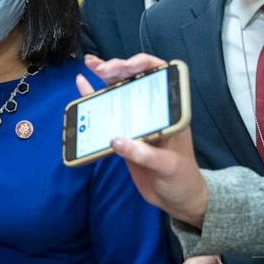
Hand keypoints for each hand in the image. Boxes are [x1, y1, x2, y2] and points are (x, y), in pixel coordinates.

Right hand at [76, 53, 207, 226]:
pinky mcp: (124, 133)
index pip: (160, 75)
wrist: (176, 199)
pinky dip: (94, 98)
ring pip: (120, 91)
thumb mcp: (168, 166)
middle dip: (117, 68)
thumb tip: (116, 141)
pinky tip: (82, 86)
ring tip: (89, 64)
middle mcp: (153, 110)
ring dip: (103, 77)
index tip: (126, 66)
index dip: (143, 64)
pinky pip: (108, 111)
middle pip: (135, 79)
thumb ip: (144, 154)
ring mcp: (137, 120)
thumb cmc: (181, 179)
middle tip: (100, 68)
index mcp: (170, 111)